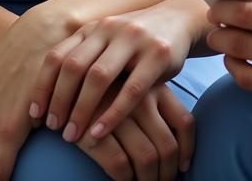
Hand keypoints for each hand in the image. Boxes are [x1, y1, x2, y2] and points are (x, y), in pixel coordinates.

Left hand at [29, 2, 196, 144]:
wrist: (178, 20)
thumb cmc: (134, 42)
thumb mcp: (106, 43)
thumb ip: (82, 58)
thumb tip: (42, 97)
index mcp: (93, 28)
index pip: (57, 56)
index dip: (42, 87)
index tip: (35, 115)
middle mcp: (110, 28)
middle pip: (74, 66)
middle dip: (59, 101)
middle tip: (53, 129)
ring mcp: (135, 38)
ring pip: (99, 77)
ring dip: (81, 110)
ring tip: (72, 136)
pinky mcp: (158, 53)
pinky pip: (131, 89)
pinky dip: (113, 114)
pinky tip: (100, 132)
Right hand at [74, 83, 193, 180]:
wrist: (64, 81)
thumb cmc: (106, 91)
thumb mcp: (136, 90)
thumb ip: (155, 108)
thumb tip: (176, 148)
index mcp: (157, 88)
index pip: (184, 122)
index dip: (187, 149)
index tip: (183, 167)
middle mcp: (142, 99)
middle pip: (167, 146)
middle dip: (167, 173)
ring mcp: (119, 114)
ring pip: (147, 158)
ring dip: (148, 180)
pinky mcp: (94, 130)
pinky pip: (120, 164)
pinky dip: (125, 179)